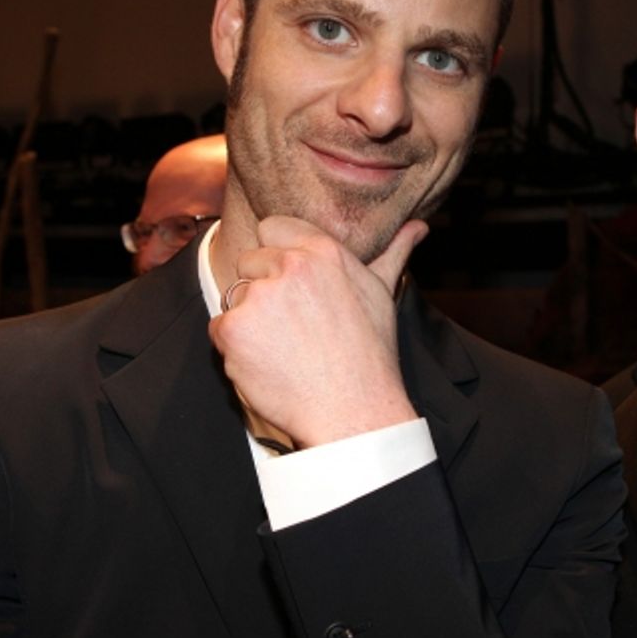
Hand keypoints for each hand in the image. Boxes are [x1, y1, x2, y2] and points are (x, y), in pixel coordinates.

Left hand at [209, 215, 427, 447]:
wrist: (352, 411)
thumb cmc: (370, 355)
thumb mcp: (383, 294)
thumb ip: (393, 253)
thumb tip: (417, 226)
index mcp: (324, 251)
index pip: (272, 227)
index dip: (277, 256)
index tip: (291, 284)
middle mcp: (291, 266)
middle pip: (250, 261)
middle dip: (264, 289)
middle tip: (294, 325)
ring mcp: (260, 296)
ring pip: (235, 295)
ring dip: (250, 319)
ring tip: (285, 347)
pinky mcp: (235, 328)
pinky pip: (219, 327)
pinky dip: (235, 347)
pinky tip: (269, 362)